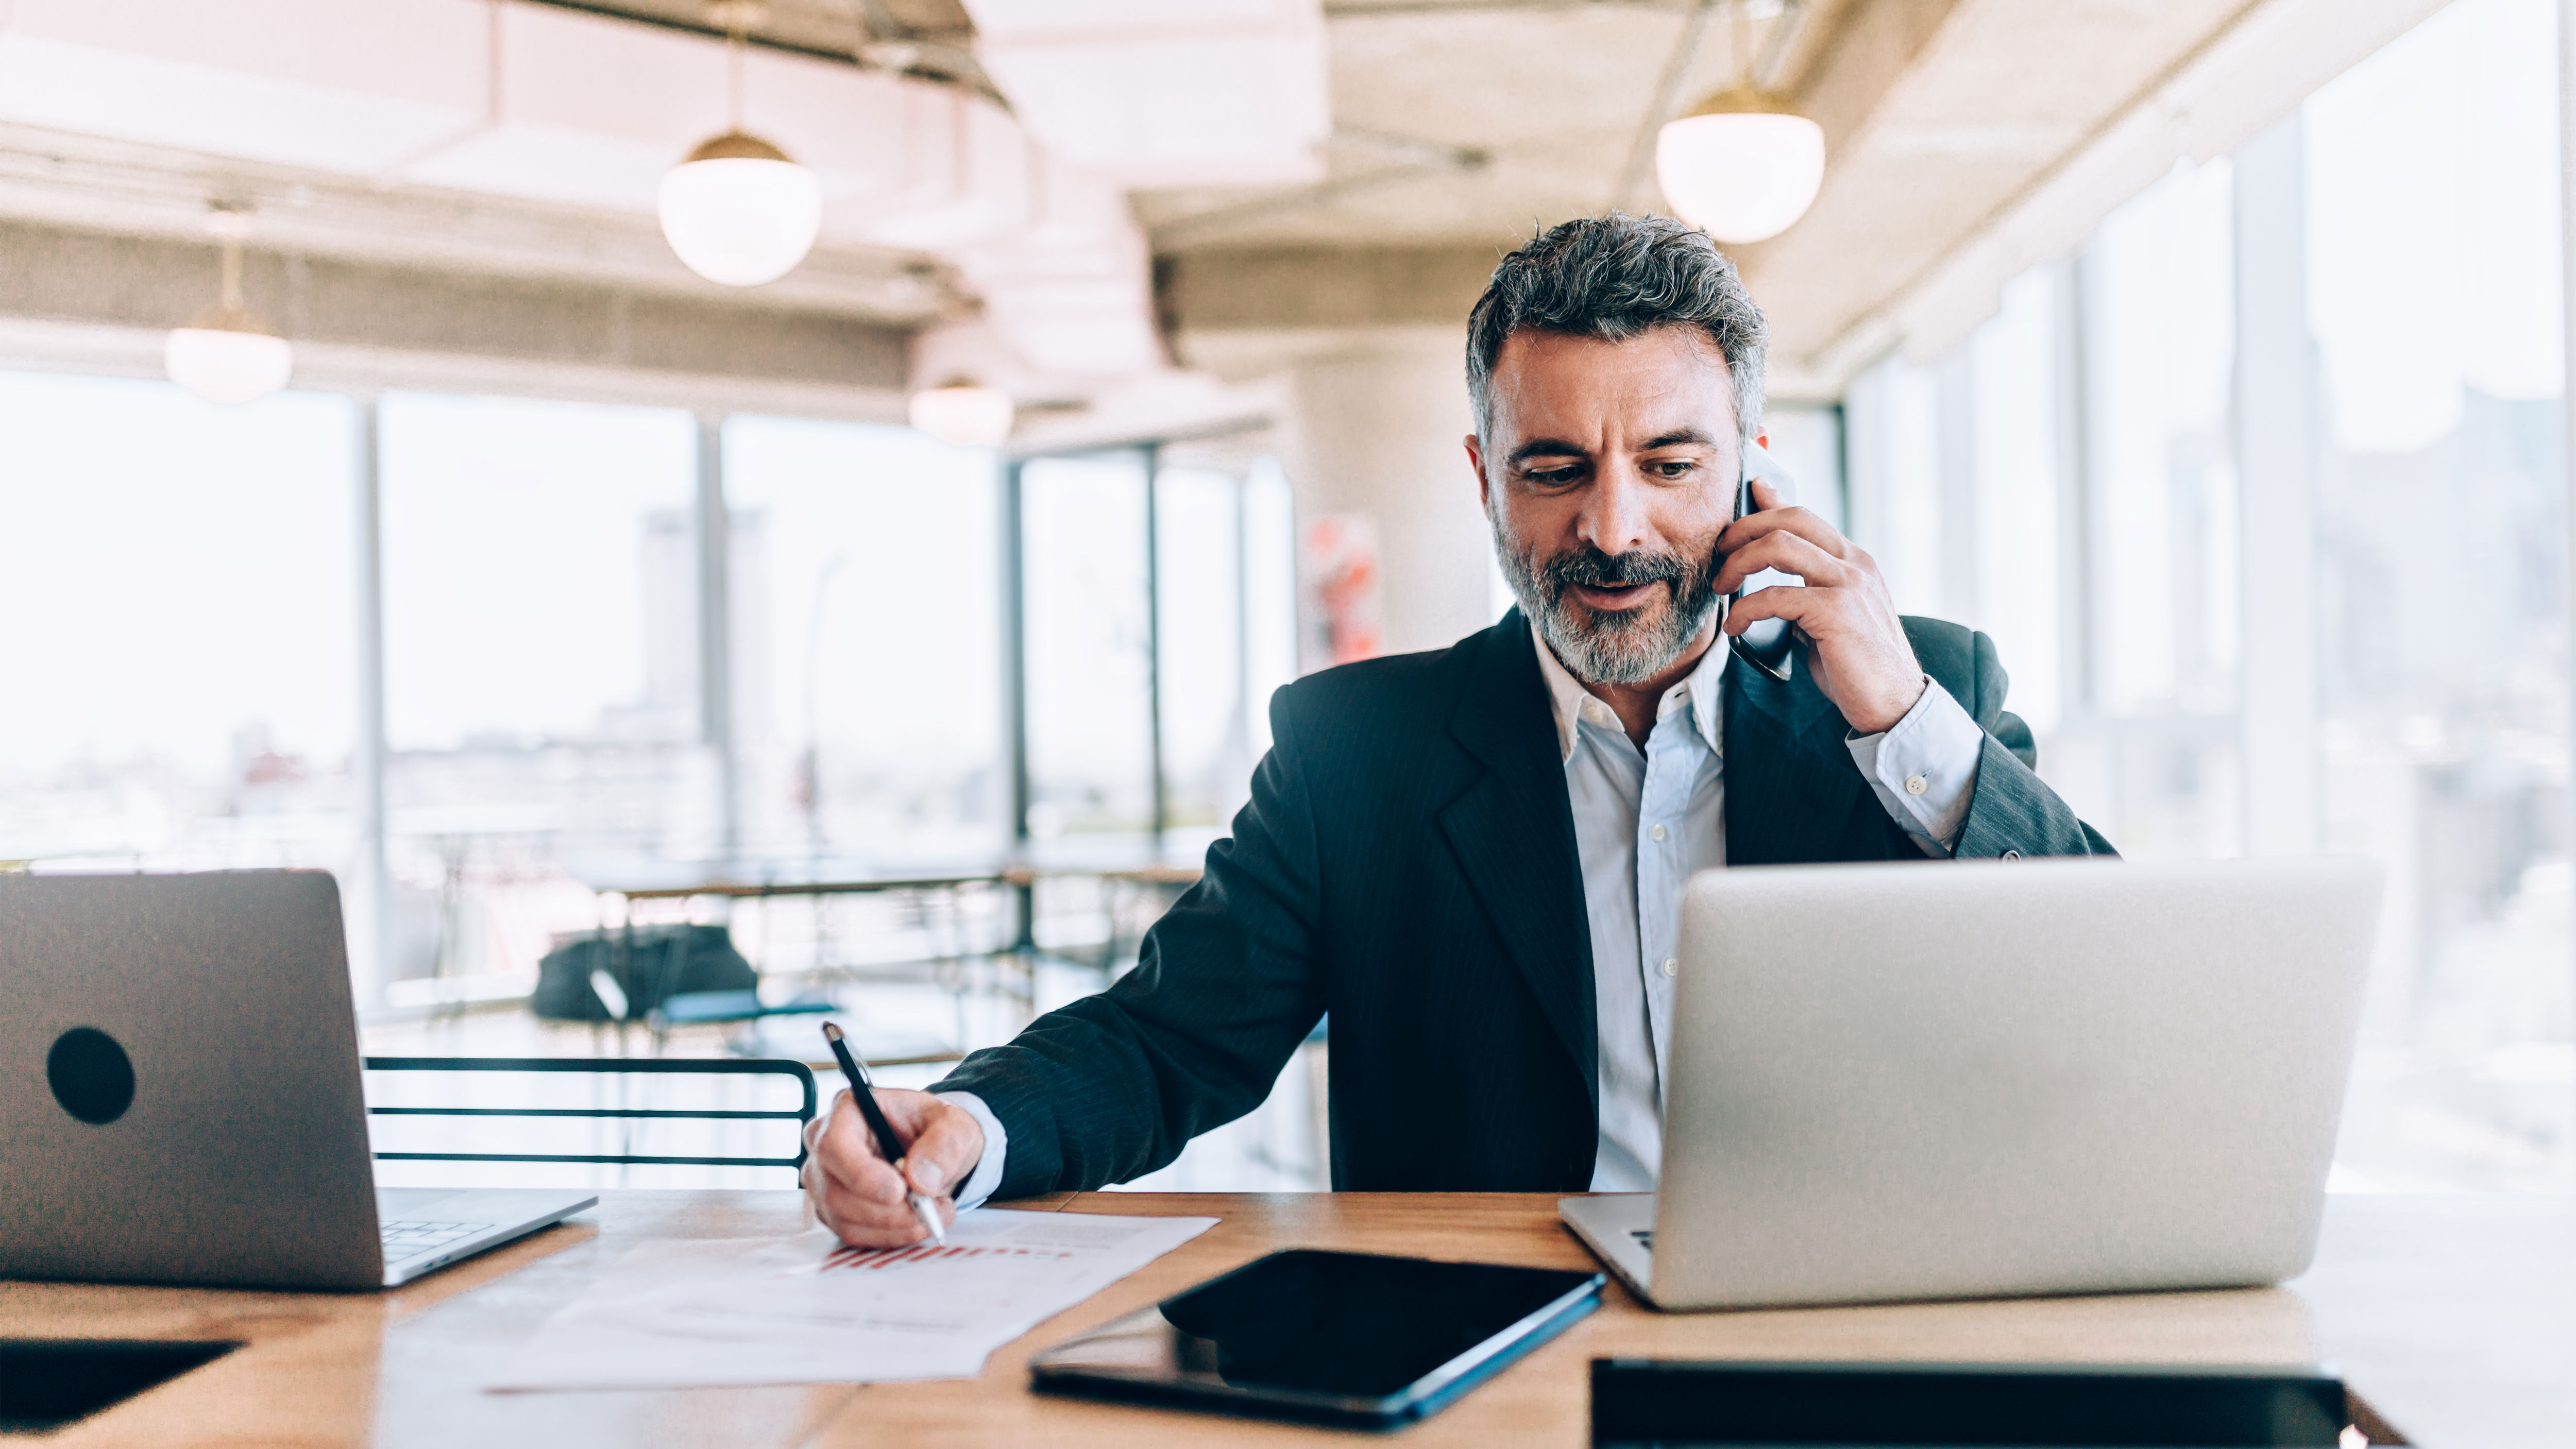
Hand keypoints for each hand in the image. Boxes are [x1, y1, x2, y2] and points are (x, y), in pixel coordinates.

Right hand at [801, 1087, 984, 1247]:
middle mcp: (826, 1143)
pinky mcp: (833, 1208)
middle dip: (887, 1211)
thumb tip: (920, 1179)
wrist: (936, 1150)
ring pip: (843, 1218)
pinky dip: (889, 1236)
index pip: (834, 1145)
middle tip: (930, 1209)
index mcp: (851, 1109)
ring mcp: (825, 1179)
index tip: (898, 1192)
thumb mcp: (956, 1125)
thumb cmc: (937, 1129)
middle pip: (835, 1191)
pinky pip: (852, 1234)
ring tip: (933, 1214)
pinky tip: (915, 1223)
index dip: (862, 1174)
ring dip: (893, 1227)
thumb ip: (944, 1145)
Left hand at [1712, 478, 1926, 734]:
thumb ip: (1803, 587)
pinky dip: (1746, 610)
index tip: (1735, 515)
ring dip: (1738, 563)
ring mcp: (1848, 584)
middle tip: (1718, 555)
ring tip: (1722, 589)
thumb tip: (1772, 570)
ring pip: (1779, 545)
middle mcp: (1855, 563)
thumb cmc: (1856, 664)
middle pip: (1789, 519)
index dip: (1766, 506)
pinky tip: (1736, 629)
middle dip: (1743, 530)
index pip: (1803, 516)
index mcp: (1854, 561)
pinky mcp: (1836, 612)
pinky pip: (1775, 596)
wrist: (1894, 705)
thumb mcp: (1827, 615)